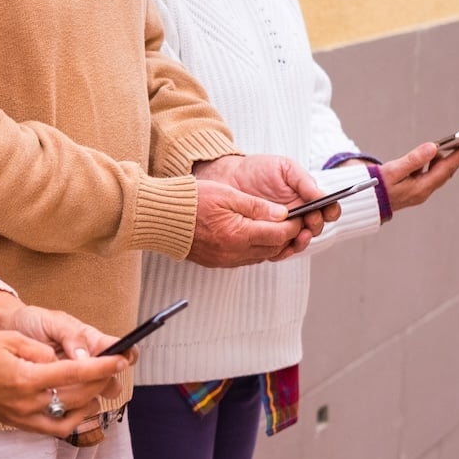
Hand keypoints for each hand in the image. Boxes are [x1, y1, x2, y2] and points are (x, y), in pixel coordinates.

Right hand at [0, 329, 128, 435]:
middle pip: (77, 395)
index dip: (102, 367)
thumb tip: (61, 361)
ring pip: (70, 416)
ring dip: (89, 401)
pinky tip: (79, 406)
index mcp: (26, 378)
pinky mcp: (19, 423)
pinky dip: (72, 419)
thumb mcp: (9, 339)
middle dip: (100, 381)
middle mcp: (27, 402)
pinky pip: (54, 428)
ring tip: (98, 386)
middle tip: (113, 368)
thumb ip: (40, 350)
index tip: (121, 360)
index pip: (75, 373)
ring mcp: (23, 416)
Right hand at [187, 178, 303, 266]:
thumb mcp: (228, 195)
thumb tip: (282, 214)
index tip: (297, 217)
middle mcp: (233, 252)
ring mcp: (224, 260)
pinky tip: (251, 237)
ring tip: (271, 229)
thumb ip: (257, 206)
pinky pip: (244, 260)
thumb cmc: (191, 202)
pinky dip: (253, 250)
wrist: (161, 217)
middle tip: (289, 223)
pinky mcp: (216, 263)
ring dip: (269, 245)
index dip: (292, 226)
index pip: (278, 235)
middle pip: (272, 249)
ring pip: (260, 257)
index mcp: (238, 234)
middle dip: (284, 237)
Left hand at [195, 154, 336, 243]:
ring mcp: (282, 228)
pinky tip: (281, 248)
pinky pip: (277, 250)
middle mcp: (298, 216)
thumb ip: (303, 180)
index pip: (328, 209)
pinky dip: (282, 252)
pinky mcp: (265, 237)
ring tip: (298, 236)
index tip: (327, 209)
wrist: (230, 177)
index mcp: (307, 199)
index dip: (331, 211)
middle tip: (309, 221)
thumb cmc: (259, 169)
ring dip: (302, 241)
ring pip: (298, 242)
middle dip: (315, 226)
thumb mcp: (284, 168)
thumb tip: (321, 195)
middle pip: (315, 228)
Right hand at [375, 139, 458, 211]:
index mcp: (420, 188)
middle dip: (456, 156)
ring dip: (442, 160)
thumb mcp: (392, 171)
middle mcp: (423, 192)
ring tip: (444, 147)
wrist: (362, 204)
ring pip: (437, 174)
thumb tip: (433, 147)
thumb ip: (413, 159)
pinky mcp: (413, 191)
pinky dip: (432, 165)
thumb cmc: (374, 188)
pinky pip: (428, 176)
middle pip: (445, 172)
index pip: (446, 168)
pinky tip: (428, 158)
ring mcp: (418, 192)